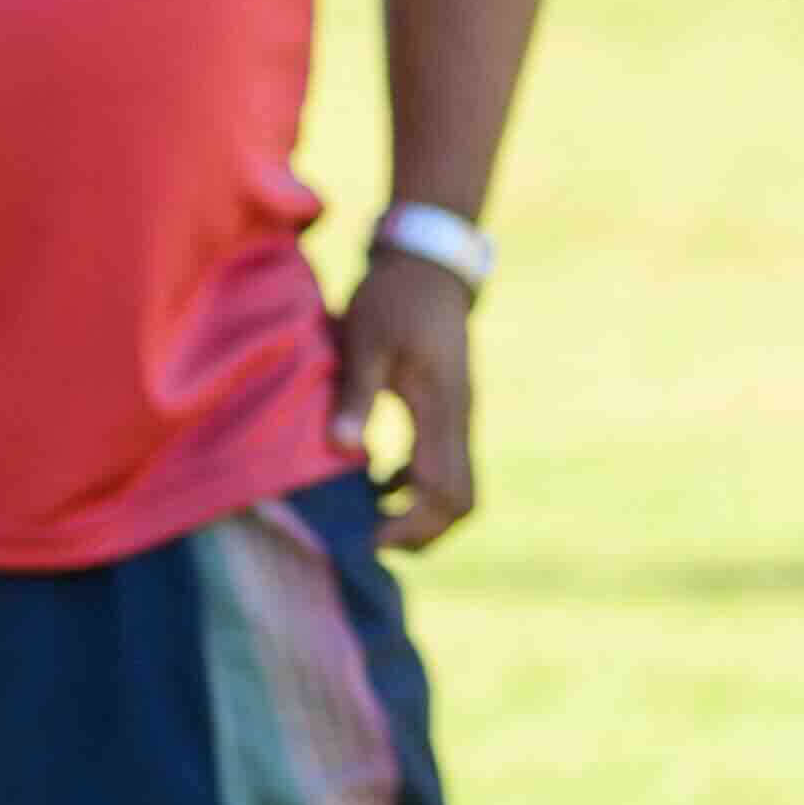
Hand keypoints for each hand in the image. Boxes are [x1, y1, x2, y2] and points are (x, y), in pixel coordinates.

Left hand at [338, 244, 478, 548]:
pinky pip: (444, 467)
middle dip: (422, 532)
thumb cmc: (393, 297)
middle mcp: (459, 419)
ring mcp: (458, 417)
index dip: (411, 525)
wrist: (429, 266)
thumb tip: (342, 450)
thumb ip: (356, 393)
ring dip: (419, 511)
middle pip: (462, 500)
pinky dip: (416, 487)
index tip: (369, 536)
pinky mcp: (449, 413)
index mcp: (441, 407)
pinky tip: (377, 481)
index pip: (444, 489)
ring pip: (457, 486)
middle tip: (371, 538)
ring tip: (369, 517)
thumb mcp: (366, 338)